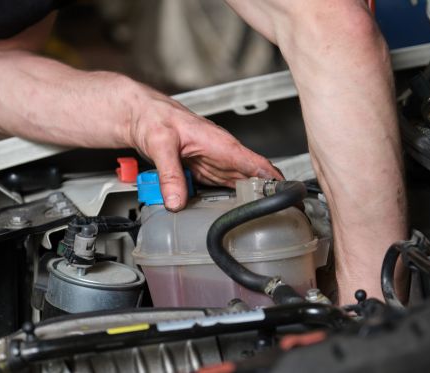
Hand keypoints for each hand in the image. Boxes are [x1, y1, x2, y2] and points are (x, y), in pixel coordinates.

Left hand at [124, 81, 282, 210]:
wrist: (140, 114)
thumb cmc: (154, 116)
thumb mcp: (160, 143)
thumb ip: (169, 173)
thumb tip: (176, 201)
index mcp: (220, 143)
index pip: (257, 163)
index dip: (276, 181)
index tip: (289, 198)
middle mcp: (221, 153)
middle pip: (252, 178)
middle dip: (266, 197)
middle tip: (279, 219)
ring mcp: (212, 163)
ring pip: (237, 185)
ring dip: (248, 201)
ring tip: (261, 221)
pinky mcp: (202, 170)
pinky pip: (219, 187)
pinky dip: (226, 200)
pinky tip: (230, 213)